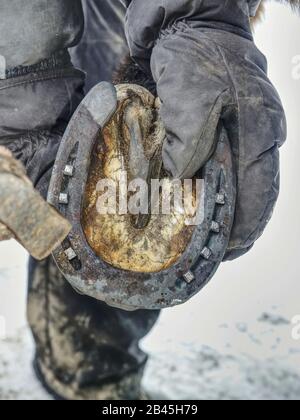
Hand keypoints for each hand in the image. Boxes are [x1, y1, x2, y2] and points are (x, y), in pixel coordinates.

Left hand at [124, 0, 285, 258]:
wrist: (189, 25)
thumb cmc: (195, 54)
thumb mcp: (191, 95)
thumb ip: (189, 141)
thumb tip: (180, 179)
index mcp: (259, 132)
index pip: (260, 193)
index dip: (246, 227)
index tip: (228, 251)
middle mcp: (257, 138)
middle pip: (254, 195)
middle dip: (235, 226)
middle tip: (212, 251)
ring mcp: (242, 135)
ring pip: (240, 186)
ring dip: (224, 212)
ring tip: (203, 235)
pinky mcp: (226, 131)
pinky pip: (225, 170)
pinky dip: (212, 192)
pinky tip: (196, 202)